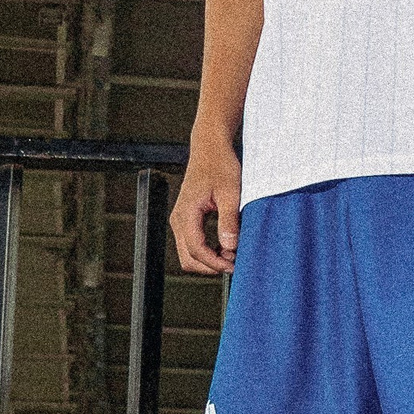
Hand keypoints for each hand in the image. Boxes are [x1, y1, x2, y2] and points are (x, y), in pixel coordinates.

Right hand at [170, 140, 240, 276]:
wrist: (210, 148)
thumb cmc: (220, 165)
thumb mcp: (230, 193)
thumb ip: (229, 220)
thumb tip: (230, 247)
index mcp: (187, 213)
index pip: (196, 249)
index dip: (214, 262)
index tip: (233, 266)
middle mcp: (178, 218)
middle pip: (188, 258)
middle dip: (210, 266)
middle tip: (234, 263)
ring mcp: (180, 219)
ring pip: (188, 253)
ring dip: (208, 259)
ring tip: (231, 254)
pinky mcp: (186, 218)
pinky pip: (191, 243)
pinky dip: (206, 251)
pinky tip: (224, 246)